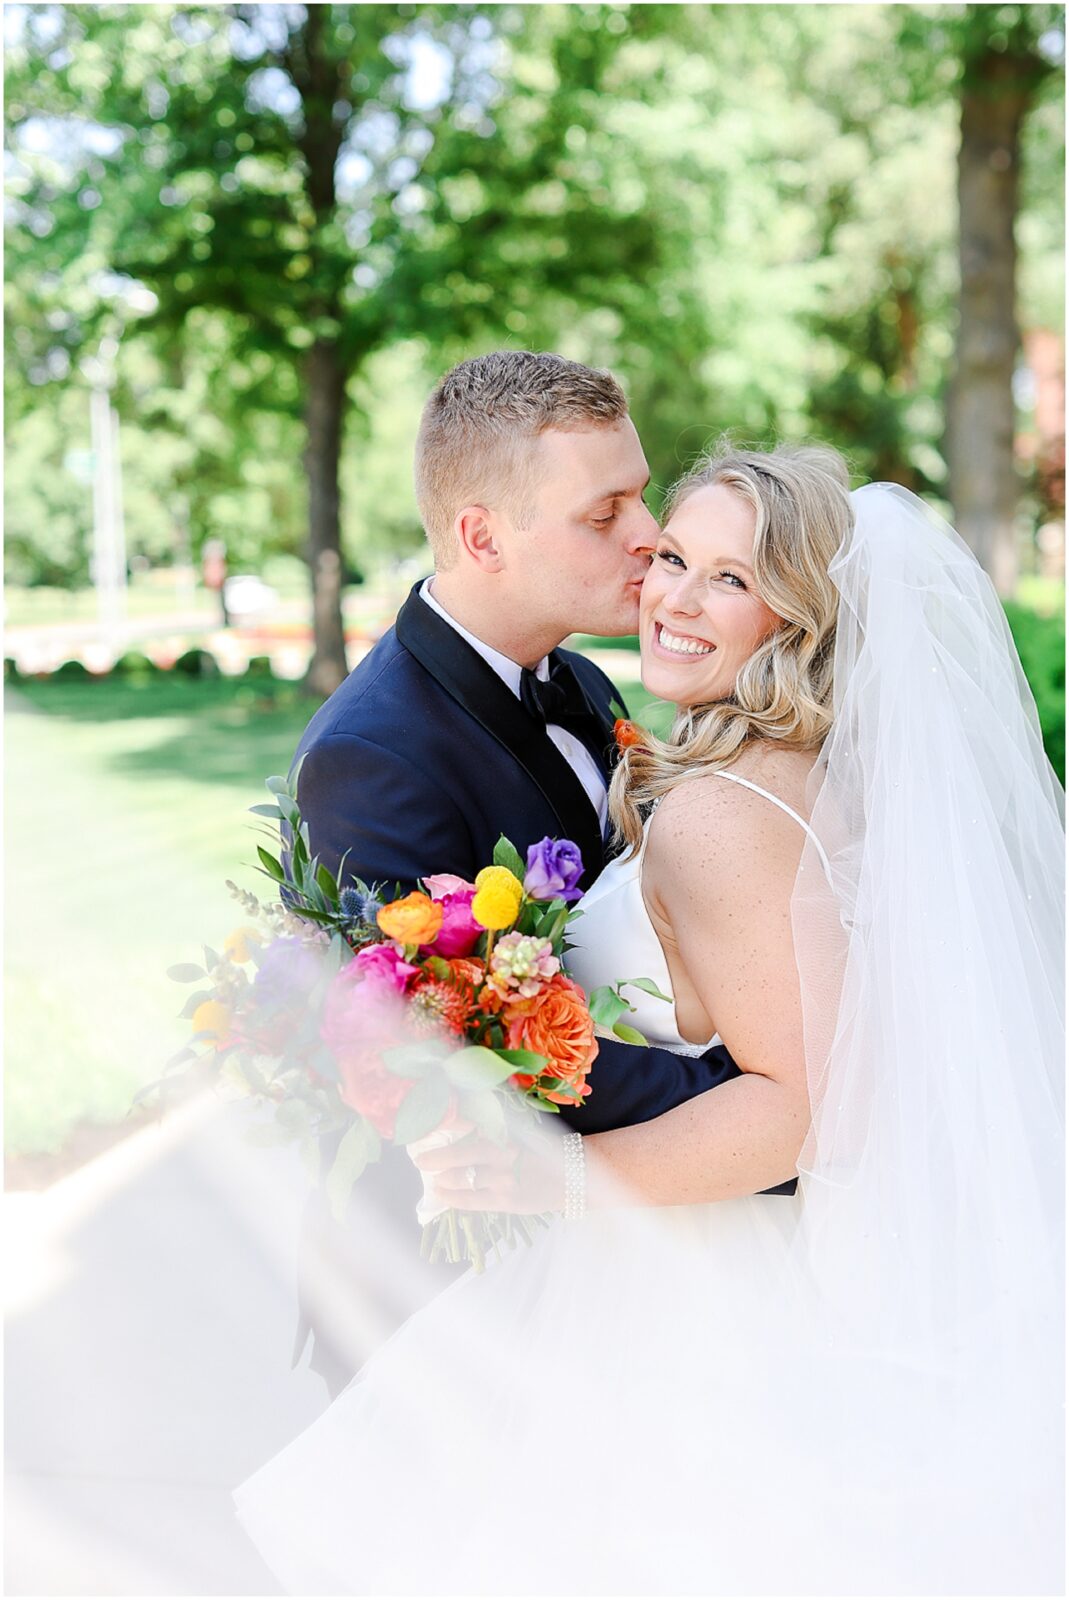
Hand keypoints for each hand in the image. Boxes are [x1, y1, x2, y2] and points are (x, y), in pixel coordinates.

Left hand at [410, 1121, 566, 1214]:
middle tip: (419, 1159)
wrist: (575, 1178)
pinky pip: (473, 1201)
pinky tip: (441, 1194)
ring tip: (432, 1177)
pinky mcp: (507, 1201)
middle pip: (466, 1153)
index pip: (474, 1126)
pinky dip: (453, 1197)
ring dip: (445, 1177)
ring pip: (466, 1177)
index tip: (429, 1125)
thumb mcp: (523, 1135)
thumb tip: (462, 1122)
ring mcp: (506, 1179)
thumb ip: (496, 1129)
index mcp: (510, 1134)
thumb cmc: (543, 1154)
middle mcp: (507, 1154)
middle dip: (439, 1156)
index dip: (450, 1125)